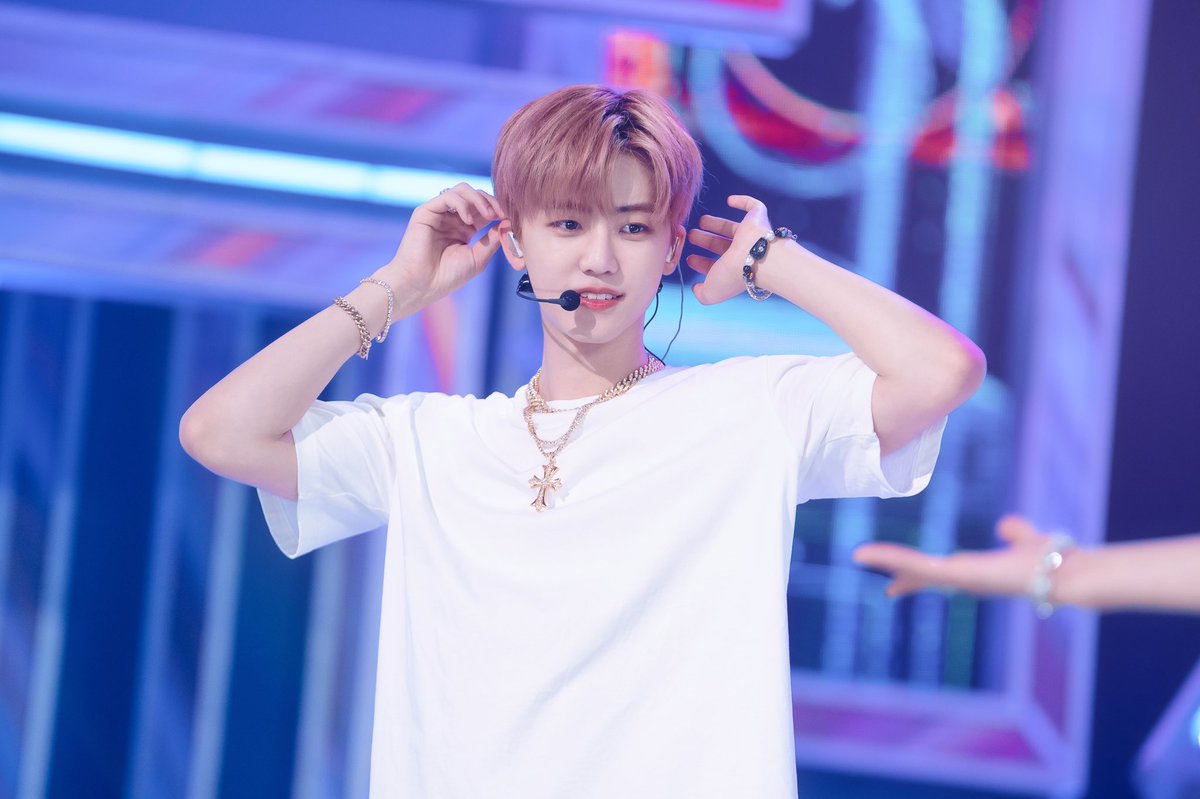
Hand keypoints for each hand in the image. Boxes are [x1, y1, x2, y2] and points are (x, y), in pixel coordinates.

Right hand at [382, 183, 503, 304]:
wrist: (422, 285)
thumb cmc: (447, 277)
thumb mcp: (478, 258)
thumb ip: (493, 239)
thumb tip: (508, 222)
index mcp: (465, 229)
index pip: (484, 209)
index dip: (498, 209)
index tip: (509, 218)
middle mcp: (452, 219)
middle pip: (475, 196)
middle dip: (491, 202)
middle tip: (501, 214)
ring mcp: (439, 214)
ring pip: (462, 190)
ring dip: (479, 199)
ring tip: (488, 215)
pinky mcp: (426, 212)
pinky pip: (448, 196)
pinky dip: (462, 204)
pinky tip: (469, 221)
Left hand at [685, 194, 774, 304]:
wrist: (757, 256)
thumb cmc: (734, 275)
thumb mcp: (712, 292)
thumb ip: (702, 295)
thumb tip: (696, 289)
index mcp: (734, 270)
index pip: (717, 266)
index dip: (702, 263)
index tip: (689, 259)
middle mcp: (743, 253)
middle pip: (722, 245)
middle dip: (706, 241)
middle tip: (692, 235)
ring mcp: (751, 235)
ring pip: (732, 228)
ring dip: (716, 224)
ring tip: (702, 221)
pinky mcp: (758, 218)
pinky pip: (754, 206)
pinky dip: (743, 202)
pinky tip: (730, 200)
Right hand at [852, 515, 1052, 598]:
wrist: (1066, 574)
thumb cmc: (1053, 562)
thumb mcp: (1027, 541)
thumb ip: (1016, 533)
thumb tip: (1006, 526)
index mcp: (976, 573)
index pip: (938, 574)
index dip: (914, 575)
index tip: (894, 585)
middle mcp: (965, 580)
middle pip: (921, 575)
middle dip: (896, 571)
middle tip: (865, 564)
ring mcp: (959, 580)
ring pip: (915, 569)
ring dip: (887, 560)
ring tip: (859, 554)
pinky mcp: (957, 575)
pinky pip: (918, 566)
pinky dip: (894, 559)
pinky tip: (873, 554)